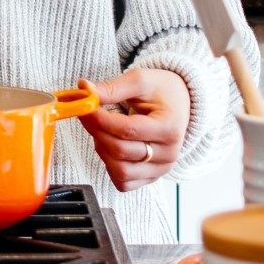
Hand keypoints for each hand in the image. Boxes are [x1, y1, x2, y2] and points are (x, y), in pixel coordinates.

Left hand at [77, 68, 189, 191]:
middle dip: (97, 132)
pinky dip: (109, 166)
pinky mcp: (151, 178)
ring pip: (120, 170)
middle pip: (121, 151)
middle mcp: (169, 153)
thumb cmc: (161, 91)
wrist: (179, 104)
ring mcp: (161, 169)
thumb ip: (113, 88)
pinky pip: (123, 182)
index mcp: (170, 127)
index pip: (128, 130)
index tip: (85, 108)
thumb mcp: (140, 80)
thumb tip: (85, 90)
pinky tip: (109, 146)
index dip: (101, 120)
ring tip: (101, 130)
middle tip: (86, 114)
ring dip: (102, 149)